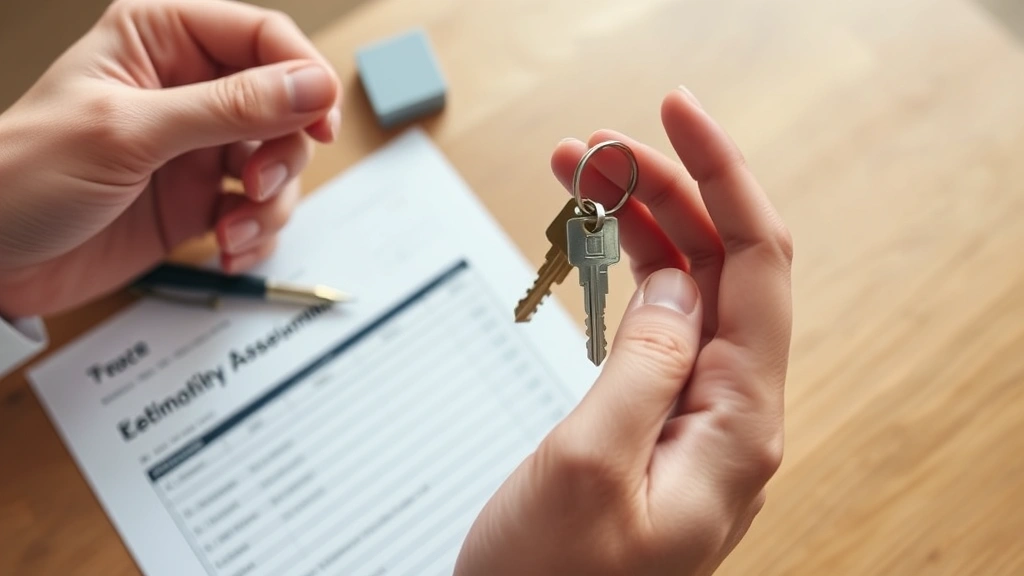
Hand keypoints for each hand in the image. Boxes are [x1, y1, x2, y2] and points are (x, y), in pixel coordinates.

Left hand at [0, 0, 341, 317]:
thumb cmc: (23, 177)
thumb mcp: (129, 132)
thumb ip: (229, 108)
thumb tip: (310, 86)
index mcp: (160, 40)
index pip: (261, 36)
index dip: (301, 75)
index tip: (319, 119)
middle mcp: (186, 90)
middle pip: (283, 105)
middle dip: (282, 152)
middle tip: (257, 183)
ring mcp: (196, 147)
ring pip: (279, 162)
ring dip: (270, 203)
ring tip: (234, 227)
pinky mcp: (198, 199)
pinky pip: (259, 210)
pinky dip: (256, 234)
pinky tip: (228, 248)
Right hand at [456, 88, 792, 574]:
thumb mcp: (587, 466)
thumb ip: (647, 364)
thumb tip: (681, 281)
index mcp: (737, 430)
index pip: (758, 268)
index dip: (720, 178)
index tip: (674, 117)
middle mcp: (730, 421)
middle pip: (723, 270)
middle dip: (666, 193)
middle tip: (592, 147)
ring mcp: (695, 425)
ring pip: (689, 295)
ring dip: (643, 227)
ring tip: (582, 177)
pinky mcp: (656, 429)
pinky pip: (660, 333)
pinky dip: (629, 278)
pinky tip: (600, 247)